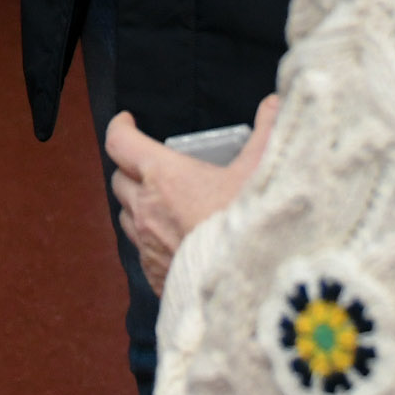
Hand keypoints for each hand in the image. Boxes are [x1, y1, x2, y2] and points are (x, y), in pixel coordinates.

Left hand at [105, 96, 279, 289]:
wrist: (252, 293)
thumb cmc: (253, 228)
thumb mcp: (264, 172)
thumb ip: (269, 131)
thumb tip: (276, 101)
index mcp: (163, 177)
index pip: (120, 143)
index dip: (120, 127)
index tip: (128, 121)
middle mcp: (146, 210)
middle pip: (119, 180)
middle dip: (131, 168)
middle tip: (152, 165)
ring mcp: (147, 247)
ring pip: (126, 217)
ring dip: (138, 205)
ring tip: (163, 203)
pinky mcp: (155, 277)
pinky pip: (142, 252)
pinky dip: (151, 240)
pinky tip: (176, 240)